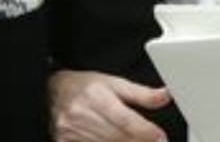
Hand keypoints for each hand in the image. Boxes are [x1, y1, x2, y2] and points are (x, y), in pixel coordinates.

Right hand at [48, 69, 171, 140]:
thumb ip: (141, 94)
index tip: (160, 137)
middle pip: (119, 137)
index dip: (146, 131)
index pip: (125, 120)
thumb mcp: (114, 83)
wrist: (54, 92)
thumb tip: (166, 96)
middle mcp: (81, 115)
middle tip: (155, 141)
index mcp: (96, 96)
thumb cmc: (86, 87)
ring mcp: (71, 133)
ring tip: (136, 140)